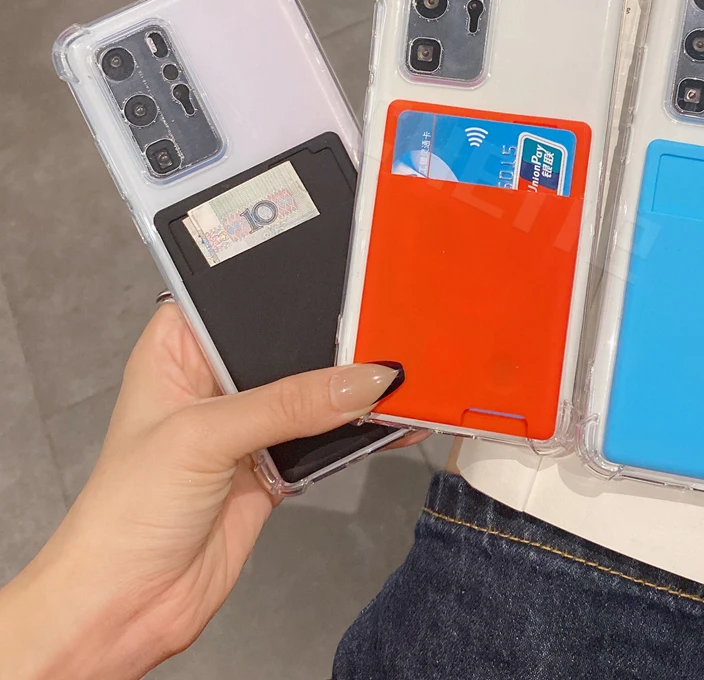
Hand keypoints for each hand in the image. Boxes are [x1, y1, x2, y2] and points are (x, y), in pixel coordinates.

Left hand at [0, 303, 406, 679]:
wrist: (128, 608)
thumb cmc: (123, 513)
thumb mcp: (203, 437)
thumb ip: (287, 405)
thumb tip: (362, 380)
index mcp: (179, 348)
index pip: (240, 296)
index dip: (287, 285)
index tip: (343, 274)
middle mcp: (216, 378)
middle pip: (288, 343)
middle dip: (334, 341)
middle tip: (385, 327)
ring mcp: (249, 423)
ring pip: (315, 390)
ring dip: (354, 389)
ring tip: (402, 373)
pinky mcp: (277, 463)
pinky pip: (330, 436)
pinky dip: (363, 432)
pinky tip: (396, 421)